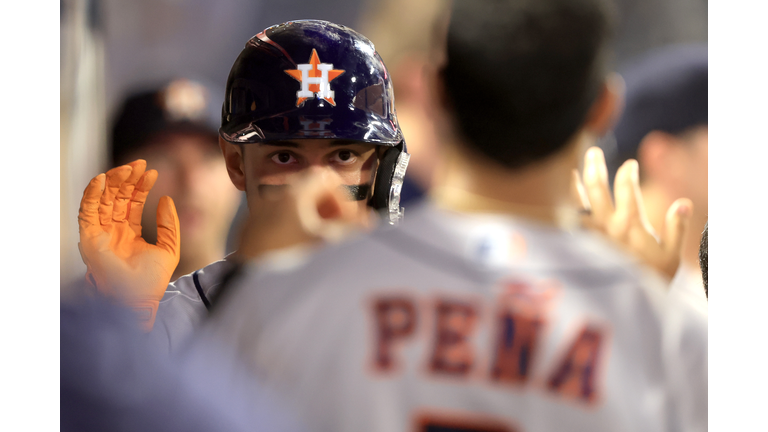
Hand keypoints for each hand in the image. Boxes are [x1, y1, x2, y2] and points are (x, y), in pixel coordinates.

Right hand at [77, 160, 179, 329]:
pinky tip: (102, 179)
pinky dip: (92, 194)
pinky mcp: (89, 237)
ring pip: (103, 200)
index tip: (152, 172)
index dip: (141, 186)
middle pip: (117, 197)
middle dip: (127, 179)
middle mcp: (112, 231)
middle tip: (140, 164)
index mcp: (128, 233)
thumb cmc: (152, 280)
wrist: (139, 299)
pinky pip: (87, 211)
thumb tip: (167, 200)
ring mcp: (100, 233)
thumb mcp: (169, 248)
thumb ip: (169, 224)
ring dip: (113, 182)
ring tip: (128, 168)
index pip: (132, 203)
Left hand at [235, 172, 372, 259]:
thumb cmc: (289, 258)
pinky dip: (293, 228)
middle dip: (329, 209)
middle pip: (310, 192)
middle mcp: (275, 197)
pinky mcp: (251, 230)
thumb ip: (350, 229)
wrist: (253, 281)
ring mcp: (260, 213)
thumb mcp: (326, 242)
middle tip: (337, 230)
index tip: (348, 218)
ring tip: (320, 244)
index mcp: (295, 194)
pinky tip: (298, 250)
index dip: (343, 198)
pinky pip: (277, 220)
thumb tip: (367, 223)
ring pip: (294, 207)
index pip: (327, 179)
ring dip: (312, 220)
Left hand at [571, 147, 691, 279]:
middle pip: (596, 187)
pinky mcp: (579, 245)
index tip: (630, 166)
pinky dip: (566, 207)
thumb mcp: (672, 256)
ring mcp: (590, 234)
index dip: (628, 172)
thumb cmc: (652, 281)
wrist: (626, 307)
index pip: (626, 186)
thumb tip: (683, 202)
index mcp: (631, 223)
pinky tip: (564, 199)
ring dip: (575, 183)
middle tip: (592, 151)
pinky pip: (569, 220)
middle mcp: (606, 225)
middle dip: (595, 166)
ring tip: (573, 169)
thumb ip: (677, 228)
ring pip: (578, 201)